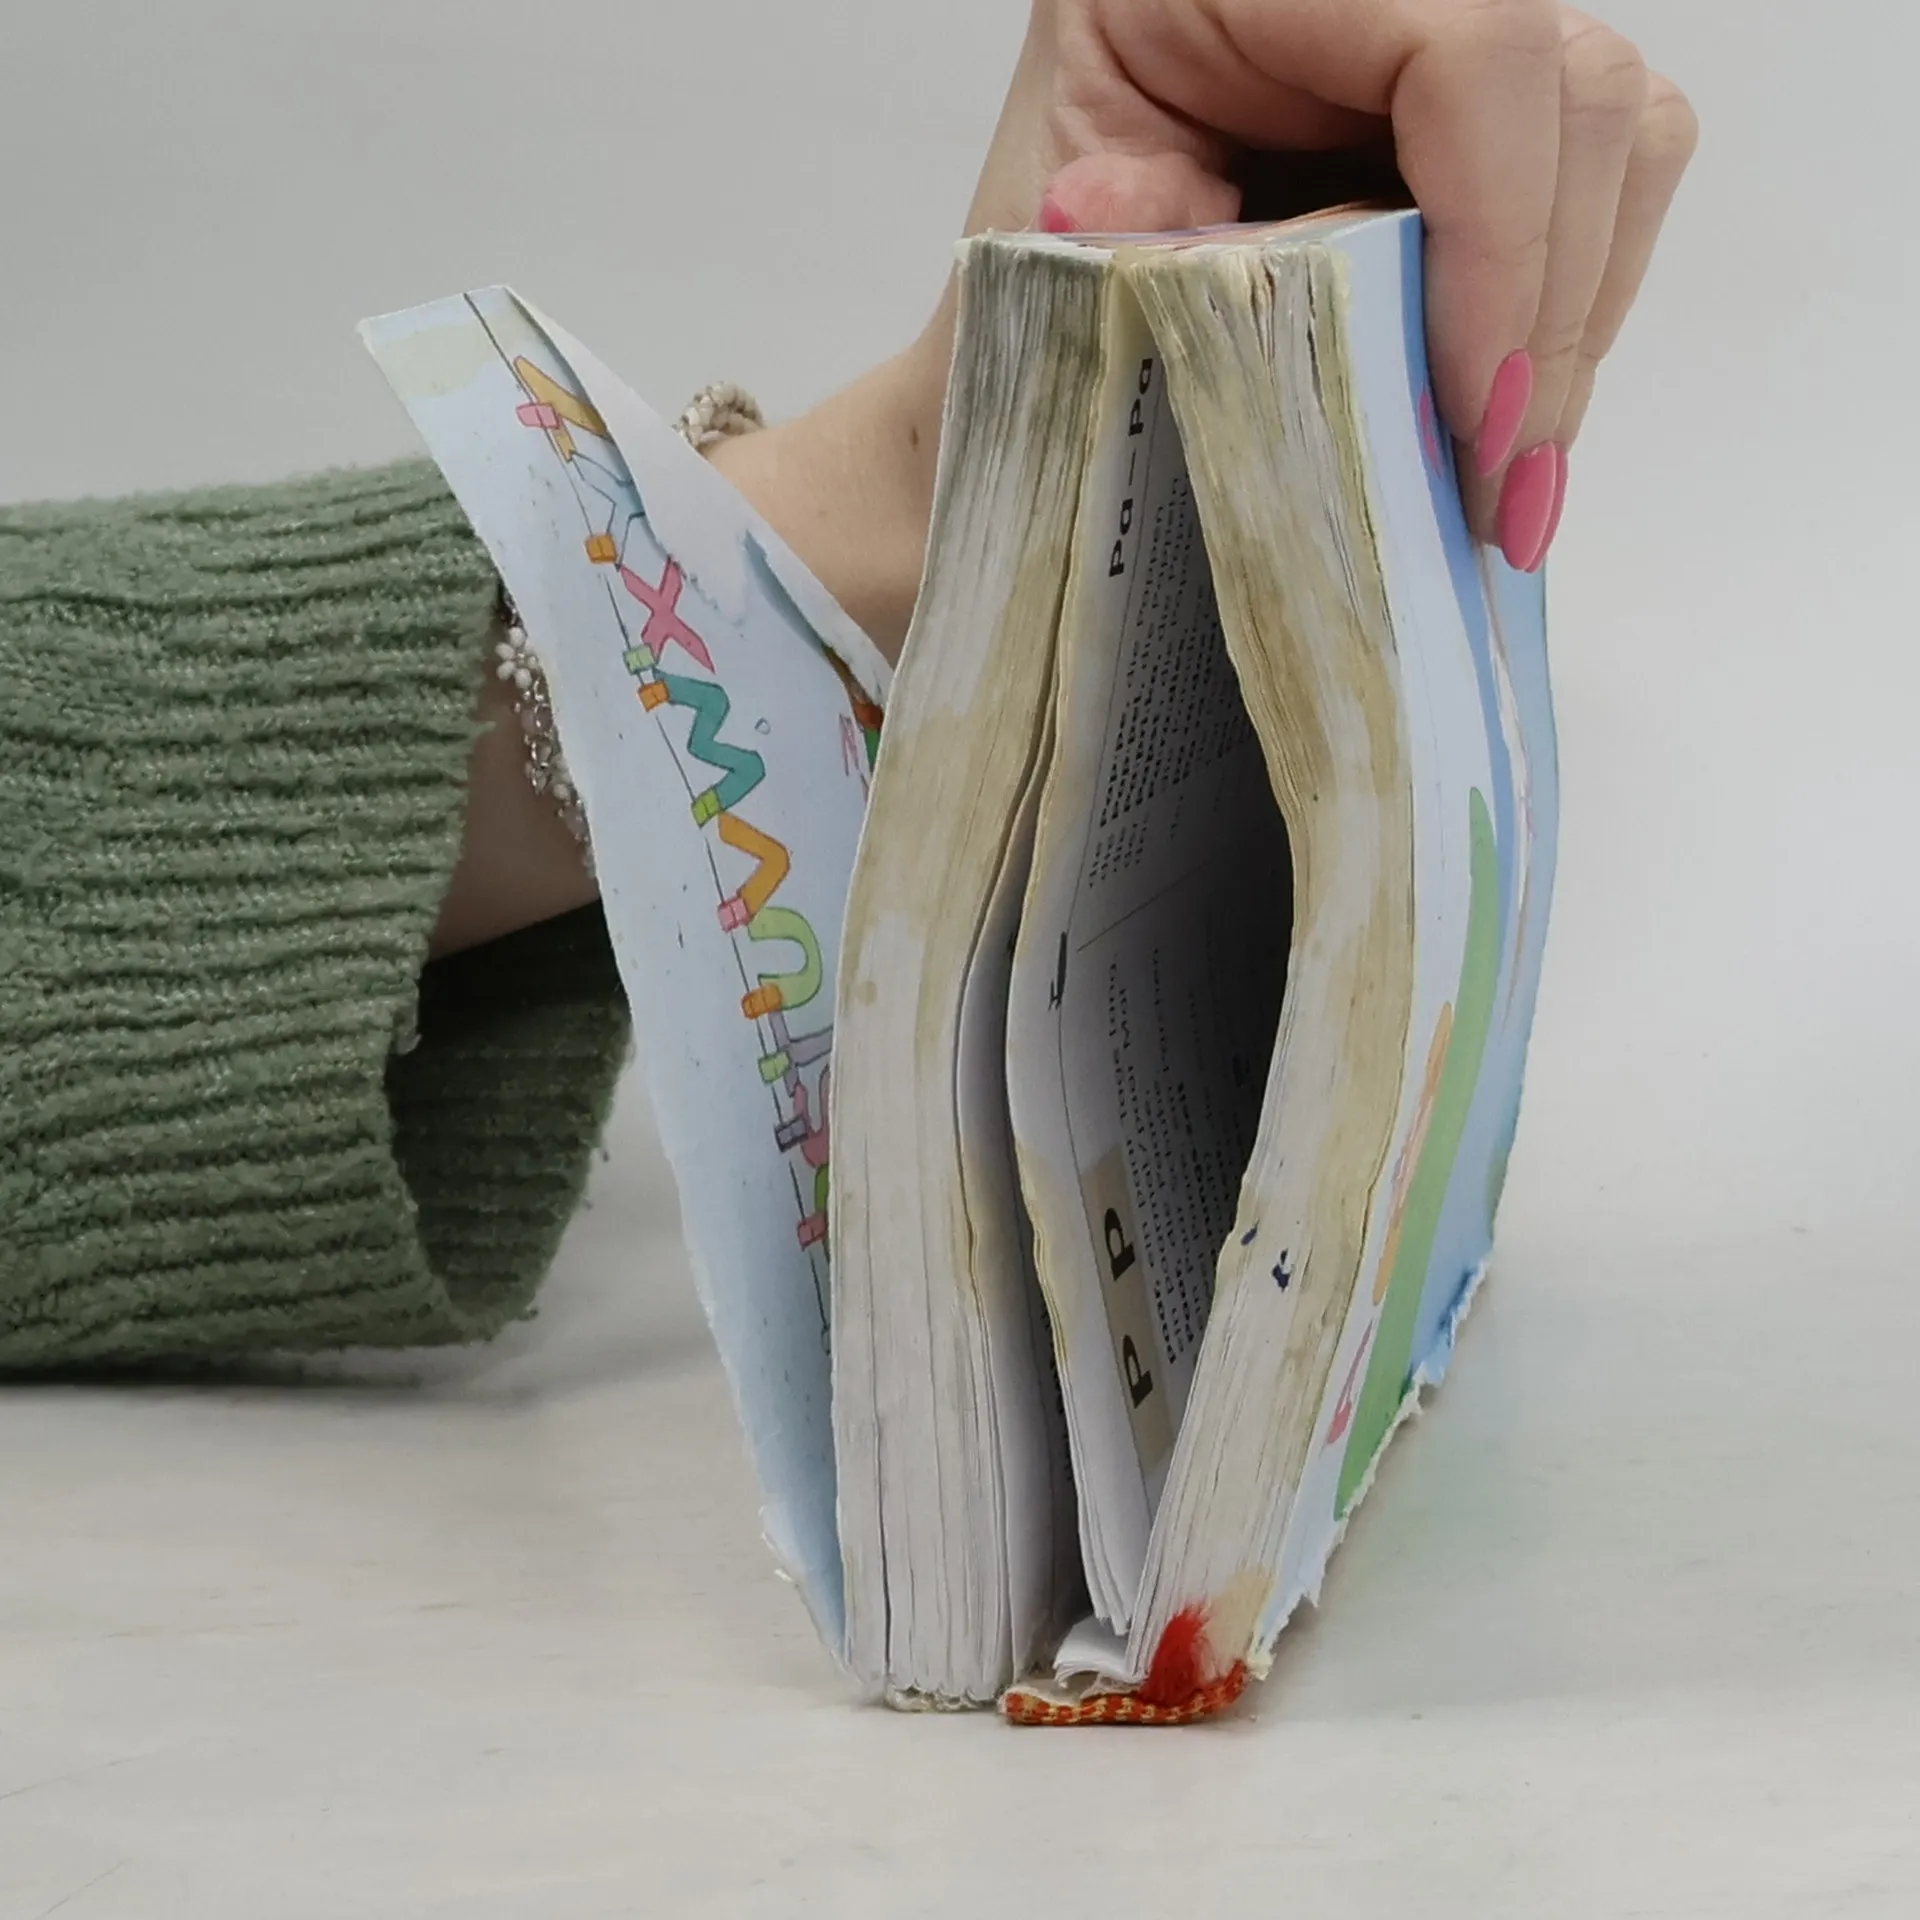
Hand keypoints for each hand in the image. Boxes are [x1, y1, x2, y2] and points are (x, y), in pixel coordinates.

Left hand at [964, 0, 1698, 567]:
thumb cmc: (1022, 307)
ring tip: (1504, 470)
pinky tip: (1501, 408)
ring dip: (1573, 318)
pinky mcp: (1472, 112)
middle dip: (1547, 314)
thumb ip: (1218, 296)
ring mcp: (1429, 31)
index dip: (1500, 241)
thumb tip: (1383, 344)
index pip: (1465, 47)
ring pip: (1614, 130)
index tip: (1478, 424)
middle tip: (1504, 494)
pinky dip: (1569, 302)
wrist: (1023, 332)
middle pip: (1569, 90)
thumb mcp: (1078, 288)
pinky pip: (1601, 176)